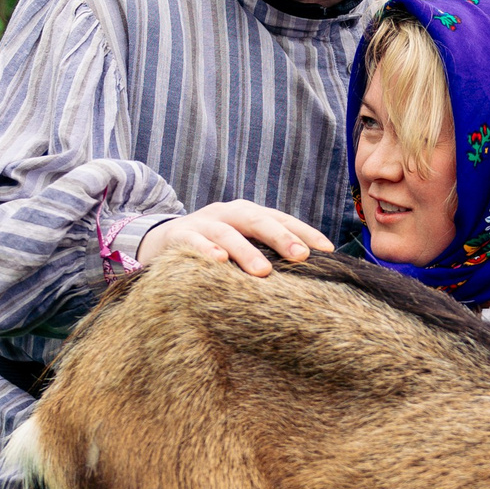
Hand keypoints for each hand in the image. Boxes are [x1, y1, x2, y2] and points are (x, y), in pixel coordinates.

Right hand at [138, 201, 331, 277]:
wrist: (161, 242)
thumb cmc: (214, 249)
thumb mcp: (242, 245)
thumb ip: (268, 253)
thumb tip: (312, 275)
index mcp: (249, 214)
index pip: (281, 219)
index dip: (305, 233)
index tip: (328, 252)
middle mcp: (229, 214)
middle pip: (259, 221)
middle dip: (282, 238)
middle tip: (302, 256)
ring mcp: (204, 223)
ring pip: (228, 234)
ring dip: (246, 251)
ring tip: (263, 272)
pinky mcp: (179, 236)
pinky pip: (194, 243)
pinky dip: (205, 251)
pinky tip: (218, 262)